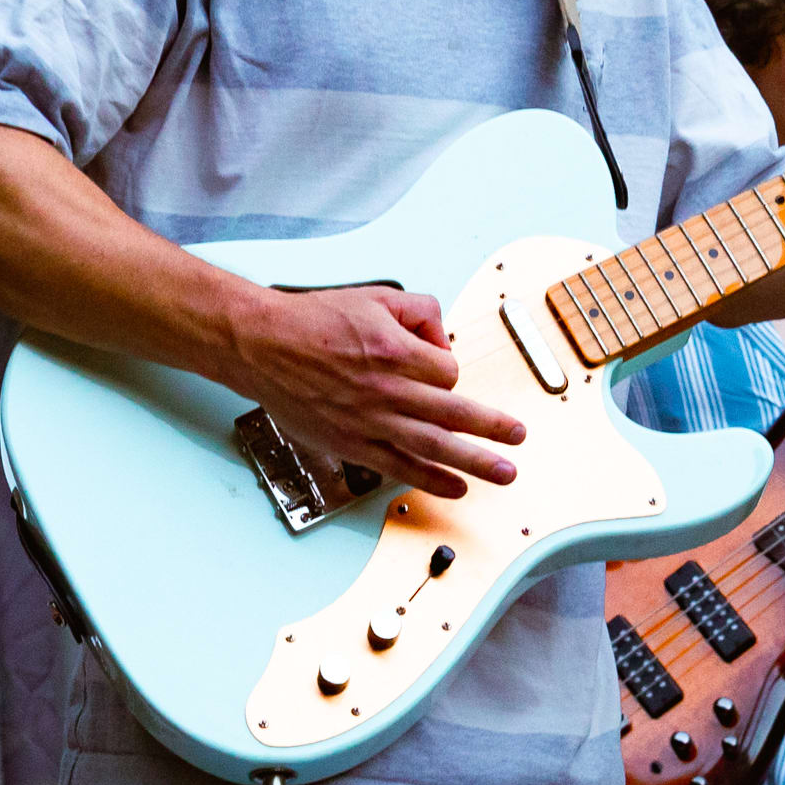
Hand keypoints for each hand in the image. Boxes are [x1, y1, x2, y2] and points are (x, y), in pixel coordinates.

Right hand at [225, 283, 527, 500]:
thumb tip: (443, 336)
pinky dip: (431, 480)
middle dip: (492, 427)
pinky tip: (455, 487)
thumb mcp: (374, 297)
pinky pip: (400, 467)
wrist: (265, 347)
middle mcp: (387, 389)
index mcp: (394, 350)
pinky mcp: (354, 444)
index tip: (436, 368)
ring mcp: (371, 421)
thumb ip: (419, 310)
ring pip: (434, 445)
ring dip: (474, 461)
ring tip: (504, 472)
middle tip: (519, 437)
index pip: (447, 369)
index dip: (448, 369)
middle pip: (454, 413)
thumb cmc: (315, 321)